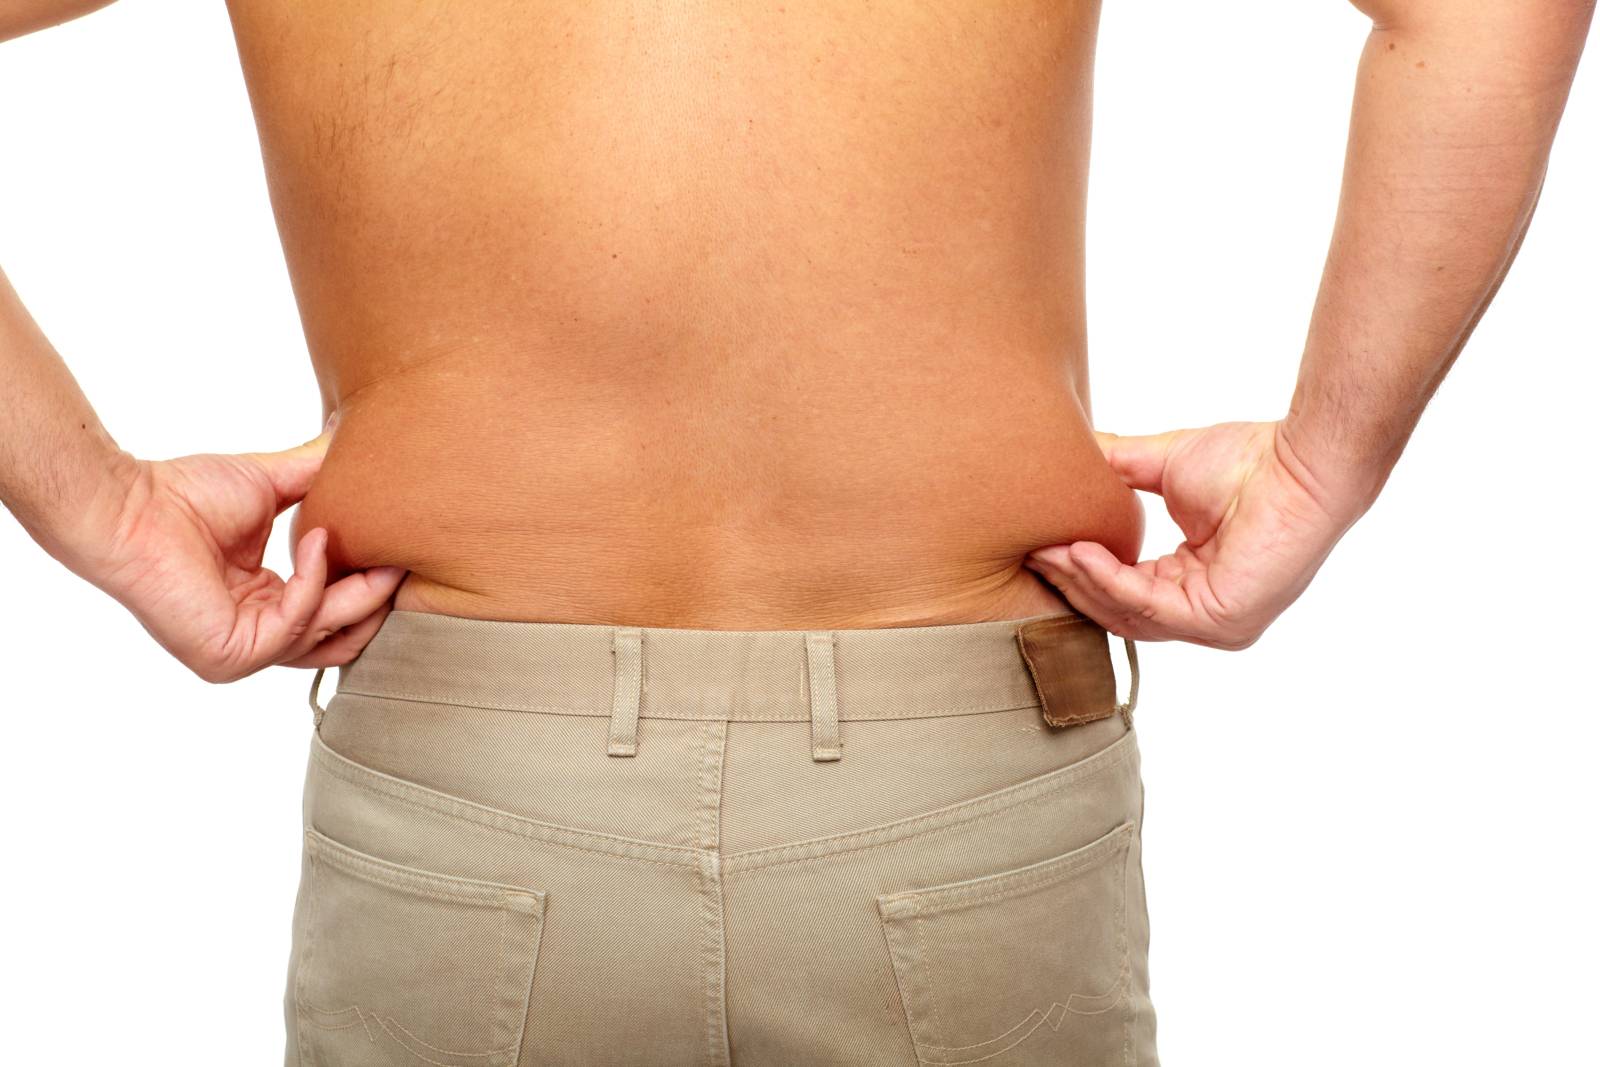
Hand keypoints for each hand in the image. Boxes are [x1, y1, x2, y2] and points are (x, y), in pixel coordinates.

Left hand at [83, 416, 405, 681]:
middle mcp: (258, 633)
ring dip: (359, 593)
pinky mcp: (233, 655)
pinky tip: (316, 541)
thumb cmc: (183, 495)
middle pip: (345, 637)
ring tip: (377, 552)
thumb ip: (320, 478)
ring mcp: (245, 651)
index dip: (374, 585)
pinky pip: (298, 624)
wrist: (130, 507)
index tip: (405, 552)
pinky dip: (315, 581)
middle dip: (380, 601)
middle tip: (404, 560)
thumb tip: (362, 443)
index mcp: (267, 602)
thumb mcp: (273, 485)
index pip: (336, 613)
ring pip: (331, 639)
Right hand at [1025, 420, 1366, 650]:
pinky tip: (1080, 550)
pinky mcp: (1220, 621)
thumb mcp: (1162, 466)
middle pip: (1117, 610)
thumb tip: (1065, 454)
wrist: (1302, 460)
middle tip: (1031, 550)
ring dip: (1081, 582)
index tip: (1038, 542)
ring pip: (1127, 614)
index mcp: (1192, 584)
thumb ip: (1115, 470)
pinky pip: (1149, 607)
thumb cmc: (1251, 461)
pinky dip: (1109, 580)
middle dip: (1070, 581)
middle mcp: (1203, 613)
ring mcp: (1214, 624)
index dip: (1078, 569)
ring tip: (1048, 548)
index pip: (1123, 590)